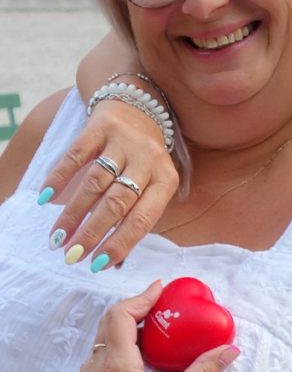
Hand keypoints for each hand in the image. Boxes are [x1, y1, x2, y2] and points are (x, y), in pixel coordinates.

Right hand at [41, 100, 178, 268]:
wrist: (140, 106)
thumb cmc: (145, 161)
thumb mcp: (153, 185)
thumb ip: (135, 218)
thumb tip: (113, 262)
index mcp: (166, 180)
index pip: (143, 218)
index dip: (121, 242)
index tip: (97, 264)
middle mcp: (148, 159)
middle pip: (117, 202)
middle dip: (93, 232)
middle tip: (72, 255)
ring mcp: (124, 141)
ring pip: (96, 181)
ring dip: (74, 212)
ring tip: (58, 237)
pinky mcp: (101, 127)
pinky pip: (77, 154)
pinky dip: (60, 176)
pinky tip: (46, 197)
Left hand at [79, 282, 238, 371]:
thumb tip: (230, 349)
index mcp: (116, 367)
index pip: (120, 316)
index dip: (140, 297)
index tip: (160, 290)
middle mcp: (97, 371)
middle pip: (107, 324)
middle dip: (132, 309)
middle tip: (157, 305)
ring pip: (100, 343)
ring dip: (120, 328)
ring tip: (147, 328)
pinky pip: (96, 361)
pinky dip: (113, 348)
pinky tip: (133, 359)